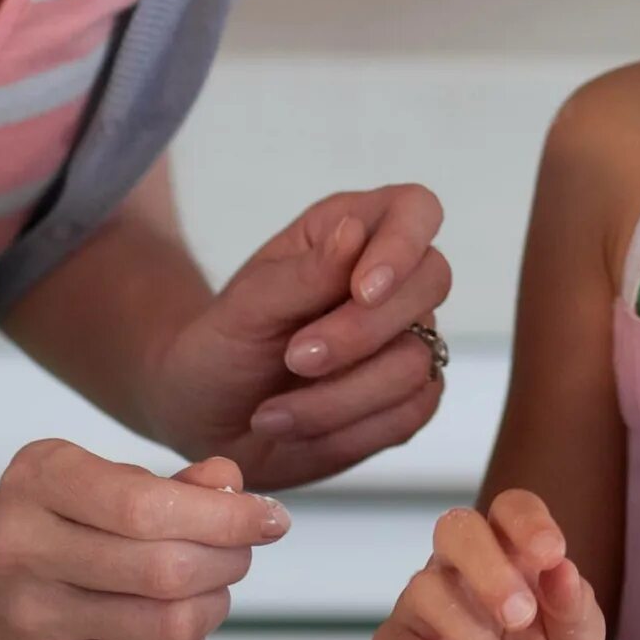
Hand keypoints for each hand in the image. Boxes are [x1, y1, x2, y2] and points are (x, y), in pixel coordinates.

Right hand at [0, 446, 282, 639]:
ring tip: (214, 581)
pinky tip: (181, 616)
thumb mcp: (90, 479)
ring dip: (217, 600)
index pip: (148, 506)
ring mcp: (32, 623)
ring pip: (170, 623)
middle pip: (167, 569)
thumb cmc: (45, 526)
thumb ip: (167, 482)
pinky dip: (191, 639)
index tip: (270, 517)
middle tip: (246, 547)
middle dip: (230, 557)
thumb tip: (233, 485)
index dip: (226, 516)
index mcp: (38, 480)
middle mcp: (23, 550)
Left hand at [148, 187, 452, 491]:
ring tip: (271, 413)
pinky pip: (411, 413)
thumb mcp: (246, 308)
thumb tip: (353, 230)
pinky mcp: (408, 397)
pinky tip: (299, 427)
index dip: (403, 245)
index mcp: (350, 231)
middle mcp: (390, 281)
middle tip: (296, 358)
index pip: (414, 210)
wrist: (207, 418)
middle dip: (361, 333)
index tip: (362, 292)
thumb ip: (304, 273)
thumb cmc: (221, 346)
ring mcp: (405, 339)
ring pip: (417, 362)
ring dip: (339, 398)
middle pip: (431, 282)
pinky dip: (349, 430)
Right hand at [371, 490, 605, 639]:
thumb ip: (575, 607)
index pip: (510, 508)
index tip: (551, 554)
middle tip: (520, 614)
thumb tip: (563, 569)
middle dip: (488, 567)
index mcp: (508, 553)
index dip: (527, 521)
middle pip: (455, 528)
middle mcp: (458, 569)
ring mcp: (420, 607)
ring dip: (468, 633)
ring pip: (425, 589)